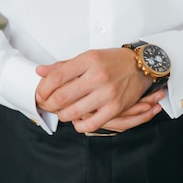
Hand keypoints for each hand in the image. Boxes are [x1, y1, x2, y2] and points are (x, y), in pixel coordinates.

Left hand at [35, 48, 151, 132]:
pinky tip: (77, 120)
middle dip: (49, 104)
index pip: (56, 77)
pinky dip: (79, 125)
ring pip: (73, 112)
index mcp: (89, 60)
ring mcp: (107, 93)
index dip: (43, 88)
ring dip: (63, 115)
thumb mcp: (88, 57)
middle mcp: (98, 76)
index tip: (41, 93)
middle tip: (47, 105)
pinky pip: (91, 124)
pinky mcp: (115, 107)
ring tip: (63, 112)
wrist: (141, 66)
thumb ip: (64, 65)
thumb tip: (41, 71)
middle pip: (61, 96)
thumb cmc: (115, 61)